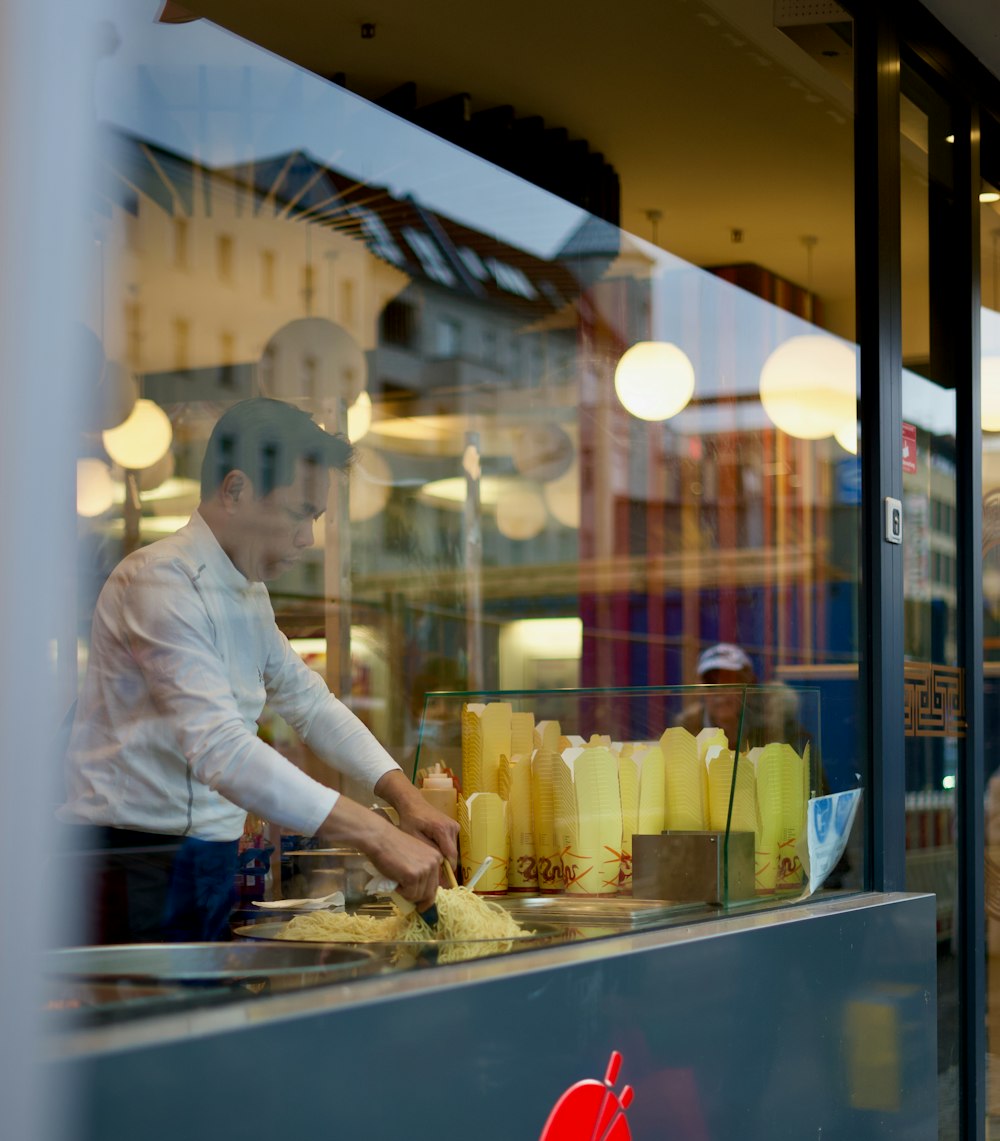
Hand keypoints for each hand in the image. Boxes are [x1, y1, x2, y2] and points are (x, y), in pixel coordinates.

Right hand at [316, 794, 440, 908]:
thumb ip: (421, 871)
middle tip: (406, 898)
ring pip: (418, 895)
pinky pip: (409, 894)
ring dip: (406, 893)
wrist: (380, 838)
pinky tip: (394, 879)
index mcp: (436, 857)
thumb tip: (423, 896)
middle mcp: (434, 863)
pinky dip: (400, 892)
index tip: (422, 905)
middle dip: (417, 898)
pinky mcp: (414, 876)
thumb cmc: (392, 847)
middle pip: (429, 893)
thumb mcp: (414, 857)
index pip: (435, 884)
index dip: (427, 896)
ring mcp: (425, 869)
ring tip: (396, 881)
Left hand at [375, 769, 459, 868]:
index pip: (451, 856)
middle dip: (443, 864)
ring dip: (443, 856)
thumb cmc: (410, 819)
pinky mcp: (453, 826)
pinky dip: (443, 848)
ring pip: (452, 849)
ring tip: (429, 858)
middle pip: (452, 853)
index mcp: (442, 829)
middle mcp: (452, 827)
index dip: (447, 870)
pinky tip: (431, 848)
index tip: (441, 882)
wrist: (413, 803)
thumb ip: (426, 853)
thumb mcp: (414, 838)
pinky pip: (450, 843)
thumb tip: (437, 869)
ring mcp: (454, 825)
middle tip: (431, 873)